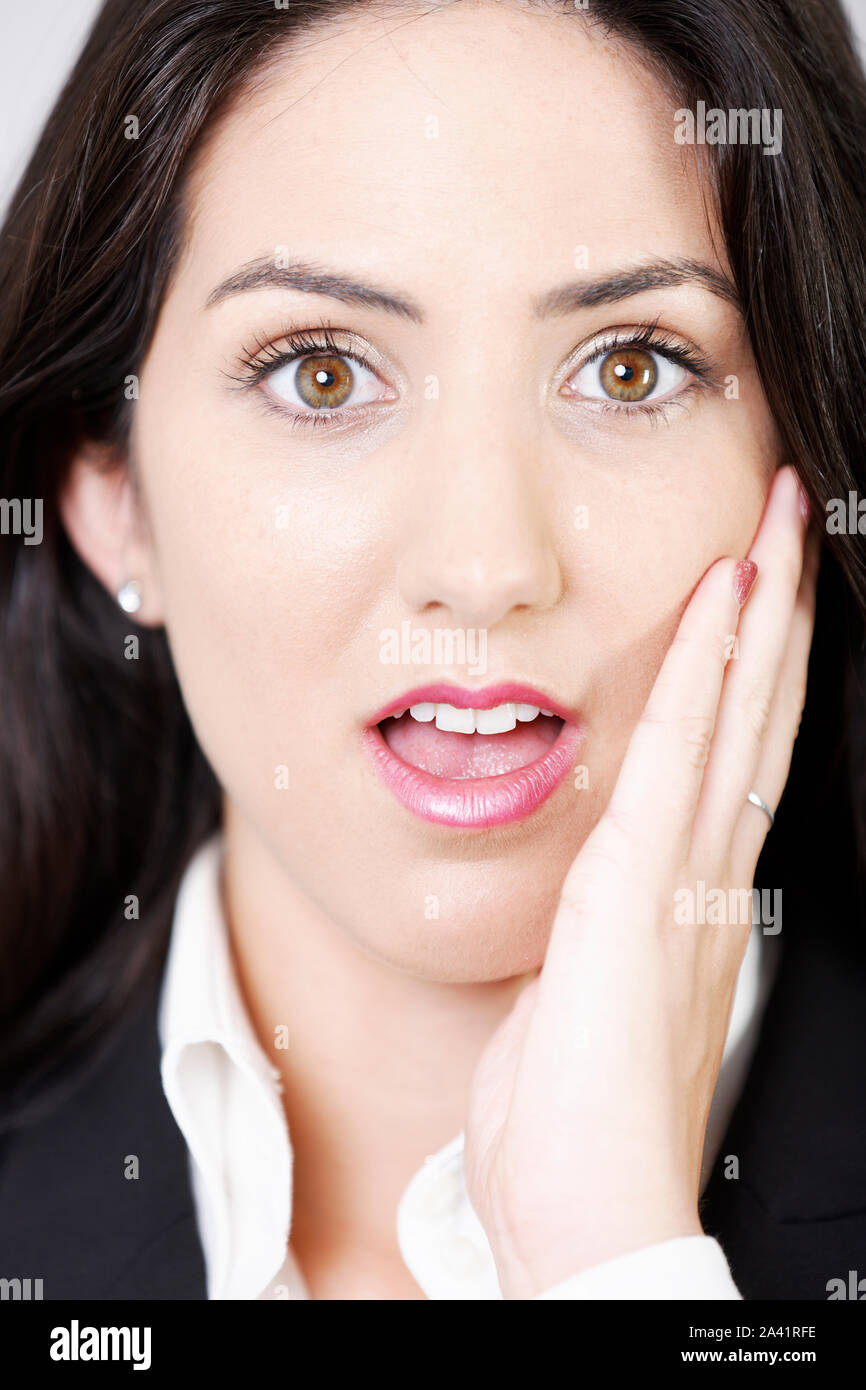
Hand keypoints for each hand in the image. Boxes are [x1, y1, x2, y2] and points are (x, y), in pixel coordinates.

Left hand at [463, 464, 818, 1298]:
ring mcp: (679, 884)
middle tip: (787, 529)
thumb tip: (563, 923)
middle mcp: (700, 882)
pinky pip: (677, 760)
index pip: (730, 765)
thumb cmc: (569, 1132)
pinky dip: (703, 675)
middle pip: (755, 724)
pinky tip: (719, 602)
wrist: (583, 1221)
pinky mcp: (636, 895)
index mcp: (684, 906)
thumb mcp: (566, 1008)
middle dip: (776, 621)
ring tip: (773, 530)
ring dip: (757, 618)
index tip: (755, 597)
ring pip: (736, 722)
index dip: (751, 677)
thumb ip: (578, 949)